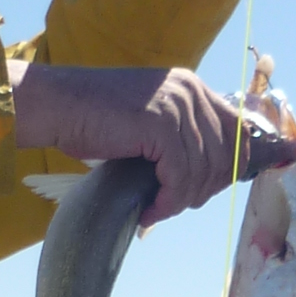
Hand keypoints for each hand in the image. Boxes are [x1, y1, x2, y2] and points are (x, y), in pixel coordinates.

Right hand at [11, 63, 295, 225]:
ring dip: (181, 199)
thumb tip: (208, 178)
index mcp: (192, 88)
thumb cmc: (92, 119)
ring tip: (157, 208)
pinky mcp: (161, 123)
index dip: (241, 162)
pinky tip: (150, 208)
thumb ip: (180, 140)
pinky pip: (181, 176)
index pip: (239, 130)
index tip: (238, 181)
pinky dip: (168, 200)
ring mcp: (177, 105)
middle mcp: (191, 91)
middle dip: (205, 189)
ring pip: (204, 170)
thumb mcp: (148, 125)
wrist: (54, 105)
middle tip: (172, 204)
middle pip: (227, 155)